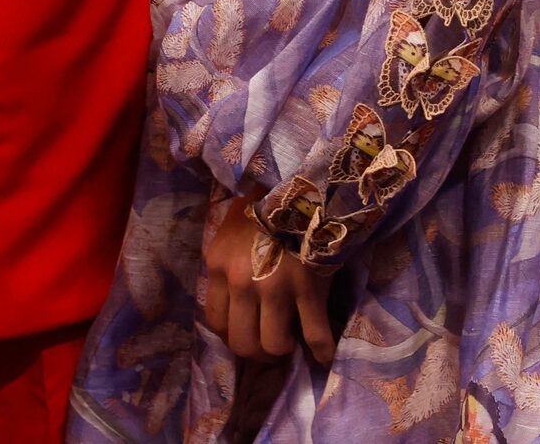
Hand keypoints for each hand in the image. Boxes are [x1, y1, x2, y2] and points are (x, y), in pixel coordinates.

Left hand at [204, 194, 333, 366]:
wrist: (304, 187)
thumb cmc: (266, 204)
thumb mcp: (231, 226)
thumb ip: (225, 258)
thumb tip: (227, 289)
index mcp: (219, 265)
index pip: (215, 321)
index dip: (231, 334)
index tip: (246, 332)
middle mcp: (242, 282)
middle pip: (242, 342)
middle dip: (256, 351)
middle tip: (269, 343)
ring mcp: (275, 288)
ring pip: (274, 345)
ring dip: (283, 349)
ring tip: (291, 339)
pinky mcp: (308, 290)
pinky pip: (315, 335)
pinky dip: (321, 350)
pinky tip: (324, 354)